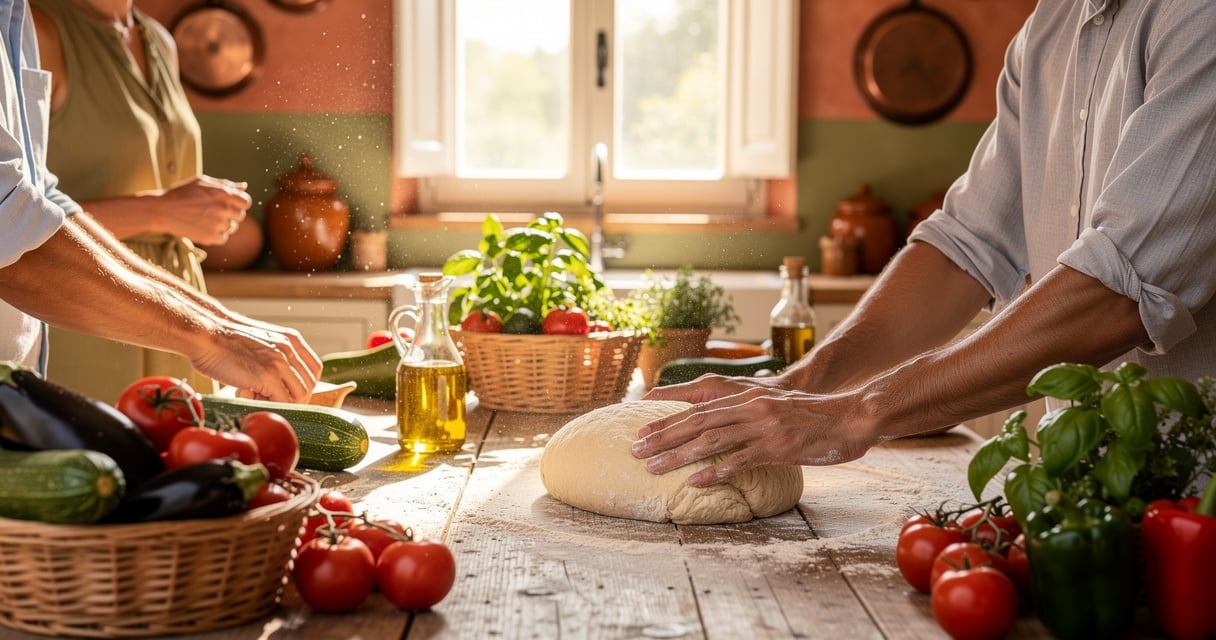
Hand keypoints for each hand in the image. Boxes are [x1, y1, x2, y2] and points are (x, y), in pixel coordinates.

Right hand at [157, 175, 251, 245]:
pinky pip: (223, 238)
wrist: (163, 210)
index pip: (246, 202)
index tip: (231, 205)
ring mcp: (218, 223)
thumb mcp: (203, 182)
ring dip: (223, 225)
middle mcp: (223, 208)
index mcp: (224, 193)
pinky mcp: (211, 237)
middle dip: (231, 214)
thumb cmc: (182, 193)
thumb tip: (244, 186)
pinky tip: (204, 228)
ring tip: (206, 219)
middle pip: (240, 216)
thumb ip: (226, 184)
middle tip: (215, 212)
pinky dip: (216, 235)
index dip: (240, 204)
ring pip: (232, 227)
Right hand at [189, 321, 319, 403]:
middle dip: (290, 398)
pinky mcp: (267, 376)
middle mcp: (290, 349)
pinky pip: (283, 402)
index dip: (302, 385)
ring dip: (280, 403)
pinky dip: (268, 406)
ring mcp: (280, 363)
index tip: (286, 392)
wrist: (204, 332)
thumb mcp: (260, 342)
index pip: (314, 369)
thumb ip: (275, 356)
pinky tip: (247, 396)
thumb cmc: (223, 339)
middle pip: (308, 385)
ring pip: (299, 396)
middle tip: (265, 397)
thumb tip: (279, 383)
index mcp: (292, 339)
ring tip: (254, 396)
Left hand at [631, 385, 876, 487]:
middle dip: (662, 437)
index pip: (698, 408)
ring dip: (678, 455)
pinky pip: (740, 460)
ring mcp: (764, 426)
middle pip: (696, 422)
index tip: (642, 431)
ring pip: (711, 440)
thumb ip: (751, 413)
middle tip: (636, 451)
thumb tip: (727, 426)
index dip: (667, 420)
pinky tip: (694, 481)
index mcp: (748, 397)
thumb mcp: (778, 407)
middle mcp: (751, 408)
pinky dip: (714, 471)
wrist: (853, 416)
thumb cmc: (816, 416)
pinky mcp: (778, 445)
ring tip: (654, 467)